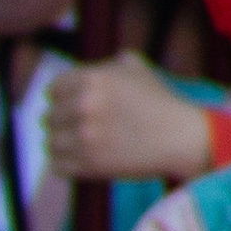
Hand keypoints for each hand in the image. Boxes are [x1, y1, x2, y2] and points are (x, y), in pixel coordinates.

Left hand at [39, 53, 224, 184]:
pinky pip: (57, 166)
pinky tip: (79, 160)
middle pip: (49, 117)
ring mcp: (84, 137)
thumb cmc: (160, 102)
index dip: (61, 98)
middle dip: (62, 122)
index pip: (52, 89)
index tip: (70, 106)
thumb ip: (108, 65)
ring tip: (78, 145)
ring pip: (50, 143)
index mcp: (91, 79)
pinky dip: (65, 165)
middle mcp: (84, 106)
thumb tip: (89, 69)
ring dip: (62, 145)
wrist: (181, 137)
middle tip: (78, 128)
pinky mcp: (88, 164)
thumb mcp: (137, 69)